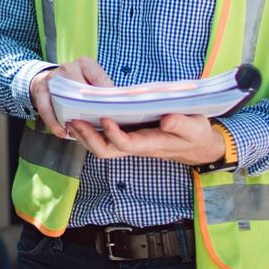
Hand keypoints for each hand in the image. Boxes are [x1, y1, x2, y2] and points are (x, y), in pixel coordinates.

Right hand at [29, 56, 112, 137]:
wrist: (47, 79)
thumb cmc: (74, 82)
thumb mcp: (89, 78)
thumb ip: (101, 88)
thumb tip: (118, 104)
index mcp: (84, 63)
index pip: (99, 79)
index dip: (107, 96)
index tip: (114, 110)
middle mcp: (68, 68)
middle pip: (80, 90)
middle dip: (89, 109)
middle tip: (98, 125)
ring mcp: (52, 79)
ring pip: (63, 101)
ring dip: (71, 119)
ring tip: (79, 132)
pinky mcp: (40, 90)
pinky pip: (46, 109)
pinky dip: (54, 123)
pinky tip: (62, 133)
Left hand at [67, 113, 226, 165]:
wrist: (196, 145)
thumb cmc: (196, 135)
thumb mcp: (195, 128)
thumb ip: (182, 124)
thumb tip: (166, 120)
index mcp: (151, 143)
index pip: (127, 144)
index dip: (113, 134)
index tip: (105, 118)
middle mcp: (137, 146)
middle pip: (106, 150)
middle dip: (89, 138)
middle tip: (74, 121)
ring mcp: (131, 143)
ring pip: (102, 147)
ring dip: (85, 135)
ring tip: (71, 119)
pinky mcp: (129, 136)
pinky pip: (105, 139)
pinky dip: (91, 131)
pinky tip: (82, 119)